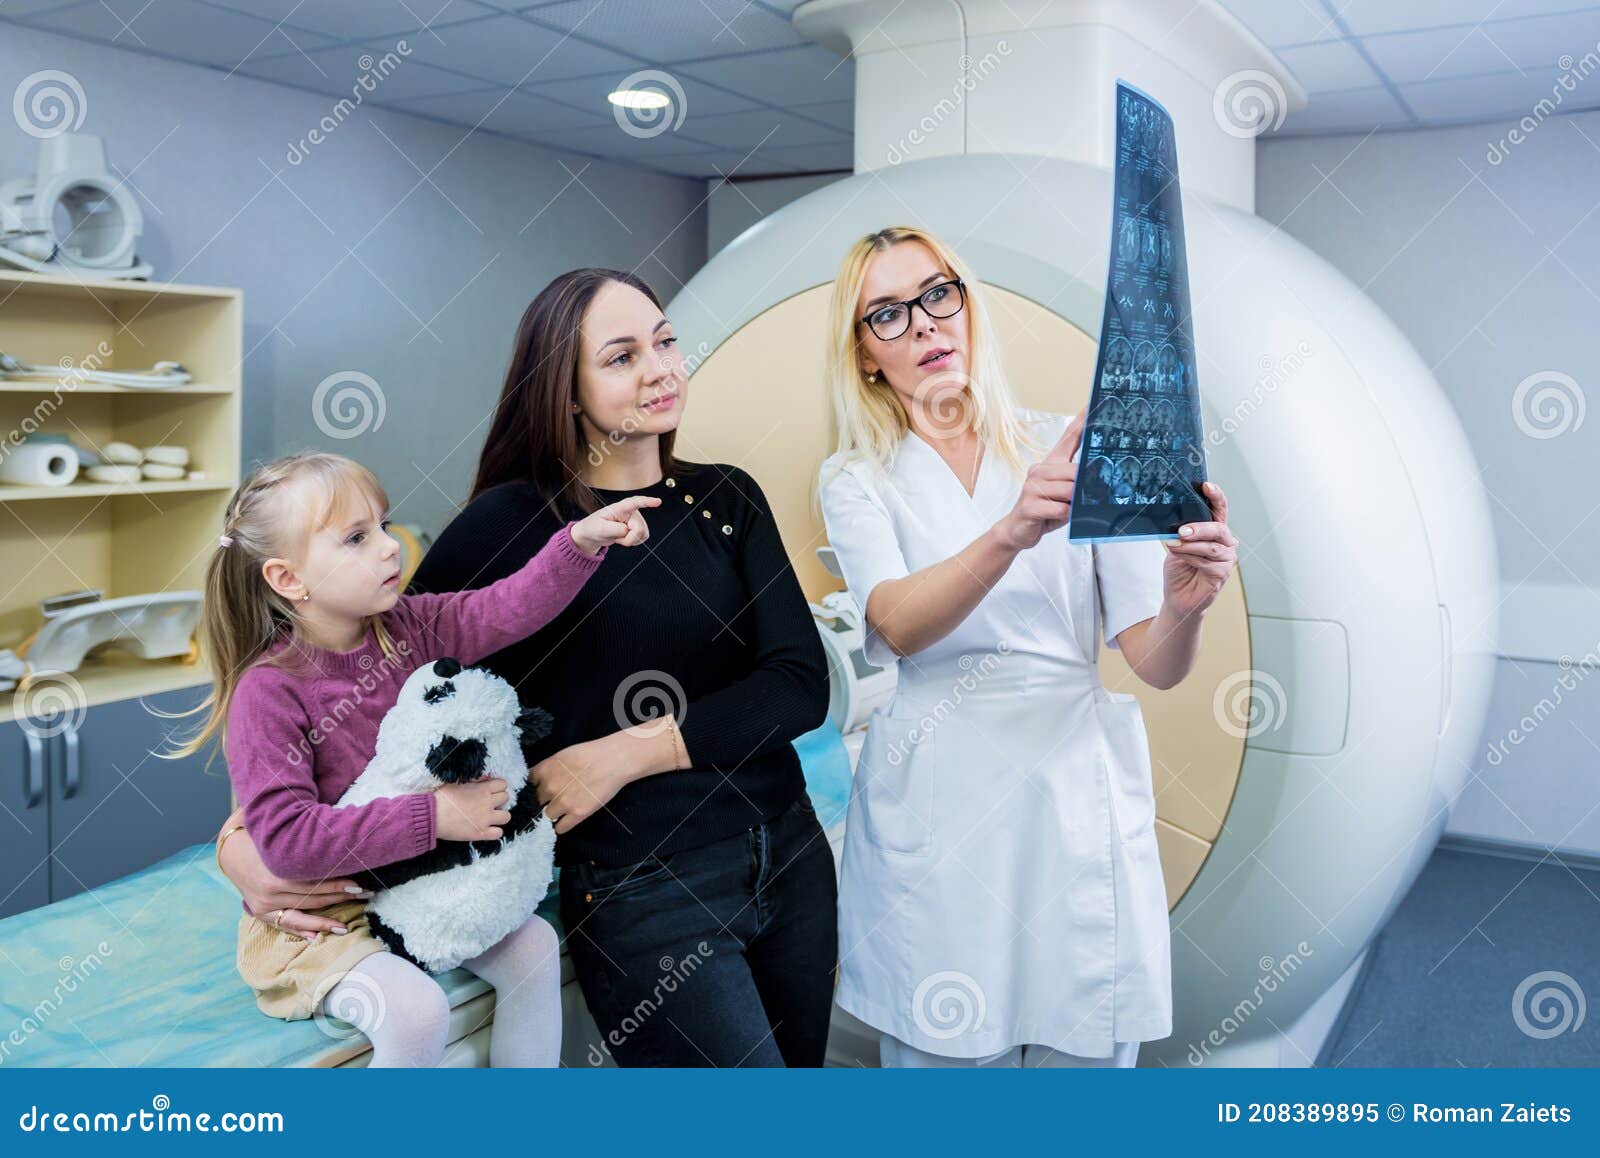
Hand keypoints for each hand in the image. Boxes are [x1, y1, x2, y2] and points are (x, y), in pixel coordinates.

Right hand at [215, 816, 370, 941]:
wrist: (230, 847)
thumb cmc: (262, 832)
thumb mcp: (278, 824)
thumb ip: (302, 822)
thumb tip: (334, 813)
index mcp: (276, 869)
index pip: (314, 879)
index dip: (338, 881)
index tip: (359, 883)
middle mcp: (270, 890)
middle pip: (312, 896)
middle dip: (340, 896)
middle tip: (365, 896)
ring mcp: (263, 903)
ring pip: (300, 914)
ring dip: (324, 921)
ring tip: (345, 927)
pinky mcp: (260, 911)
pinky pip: (283, 924)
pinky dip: (300, 930)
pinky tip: (316, 937)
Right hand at [434, 777, 510, 840]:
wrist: (432, 815)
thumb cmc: (441, 796)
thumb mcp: (458, 783)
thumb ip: (474, 782)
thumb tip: (483, 780)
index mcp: (483, 790)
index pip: (503, 784)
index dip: (497, 786)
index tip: (490, 790)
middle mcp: (488, 804)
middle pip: (506, 798)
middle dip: (499, 799)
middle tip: (488, 803)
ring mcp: (486, 820)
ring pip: (506, 817)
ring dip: (500, 816)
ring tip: (490, 816)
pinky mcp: (480, 833)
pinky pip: (498, 833)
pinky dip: (494, 832)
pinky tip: (486, 829)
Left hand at [529, 735, 637, 835]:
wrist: (613, 760)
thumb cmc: (591, 754)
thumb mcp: (562, 755)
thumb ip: (548, 768)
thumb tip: (539, 780)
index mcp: (544, 770)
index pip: (528, 784)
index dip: (536, 786)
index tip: (541, 788)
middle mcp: (549, 787)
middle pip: (537, 800)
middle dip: (546, 799)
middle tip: (558, 796)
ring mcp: (562, 802)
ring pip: (547, 815)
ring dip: (554, 813)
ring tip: (564, 808)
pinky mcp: (577, 814)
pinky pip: (560, 828)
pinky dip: (562, 825)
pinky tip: (567, 819)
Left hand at [571, 495, 660, 555]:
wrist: (593, 534)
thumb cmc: (593, 527)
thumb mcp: (599, 528)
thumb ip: (614, 529)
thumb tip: (628, 530)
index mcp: (619, 508)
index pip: (634, 503)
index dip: (647, 502)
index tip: (658, 502)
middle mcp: (630, 512)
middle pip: (639, 528)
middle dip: (629, 538)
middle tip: (616, 538)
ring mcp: (635, 520)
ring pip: (642, 534)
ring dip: (630, 540)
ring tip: (618, 536)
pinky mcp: (637, 528)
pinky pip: (642, 538)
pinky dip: (632, 542)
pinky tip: (623, 538)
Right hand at [994, 409, 1083, 550]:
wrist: (1017, 529)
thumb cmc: (1045, 508)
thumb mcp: (1064, 491)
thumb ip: (1078, 479)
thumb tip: (1101, 472)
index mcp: (1050, 463)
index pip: (1069, 437)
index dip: (1082, 420)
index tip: (1095, 404)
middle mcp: (1040, 470)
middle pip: (1075, 471)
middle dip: (1086, 485)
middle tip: (1092, 495)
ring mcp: (1032, 487)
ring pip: (1069, 491)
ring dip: (1075, 503)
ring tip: (1072, 508)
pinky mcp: (1029, 506)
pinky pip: (1058, 509)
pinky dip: (1064, 515)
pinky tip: (1060, 516)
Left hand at [1162, 480, 1237, 616]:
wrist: (1178, 596)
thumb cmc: (1179, 569)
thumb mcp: (1176, 544)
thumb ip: (1180, 533)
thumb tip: (1175, 522)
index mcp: (1214, 530)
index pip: (1219, 509)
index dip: (1215, 496)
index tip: (1206, 485)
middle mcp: (1224, 542)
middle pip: (1218, 528)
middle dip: (1200, 527)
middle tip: (1182, 531)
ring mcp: (1226, 558)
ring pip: (1211, 546)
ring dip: (1190, 546)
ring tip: (1174, 546)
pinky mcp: (1223, 573)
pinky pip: (1207, 562)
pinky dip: (1190, 558)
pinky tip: (1180, 557)